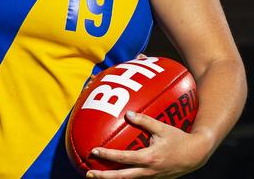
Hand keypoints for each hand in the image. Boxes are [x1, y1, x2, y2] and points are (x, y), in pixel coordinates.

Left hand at [86, 111, 211, 177]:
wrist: (195, 155)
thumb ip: (144, 120)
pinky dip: (123, 178)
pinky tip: (112, 174)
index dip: (108, 155)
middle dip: (105, 177)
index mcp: (150, 158)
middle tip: (89, 174)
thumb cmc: (178, 139)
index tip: (94, 151)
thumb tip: (127, 113)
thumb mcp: (162, 128)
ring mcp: (151, 177)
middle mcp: (149, 171)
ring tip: (95, 176)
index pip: (124, 158)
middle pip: (122, 177)